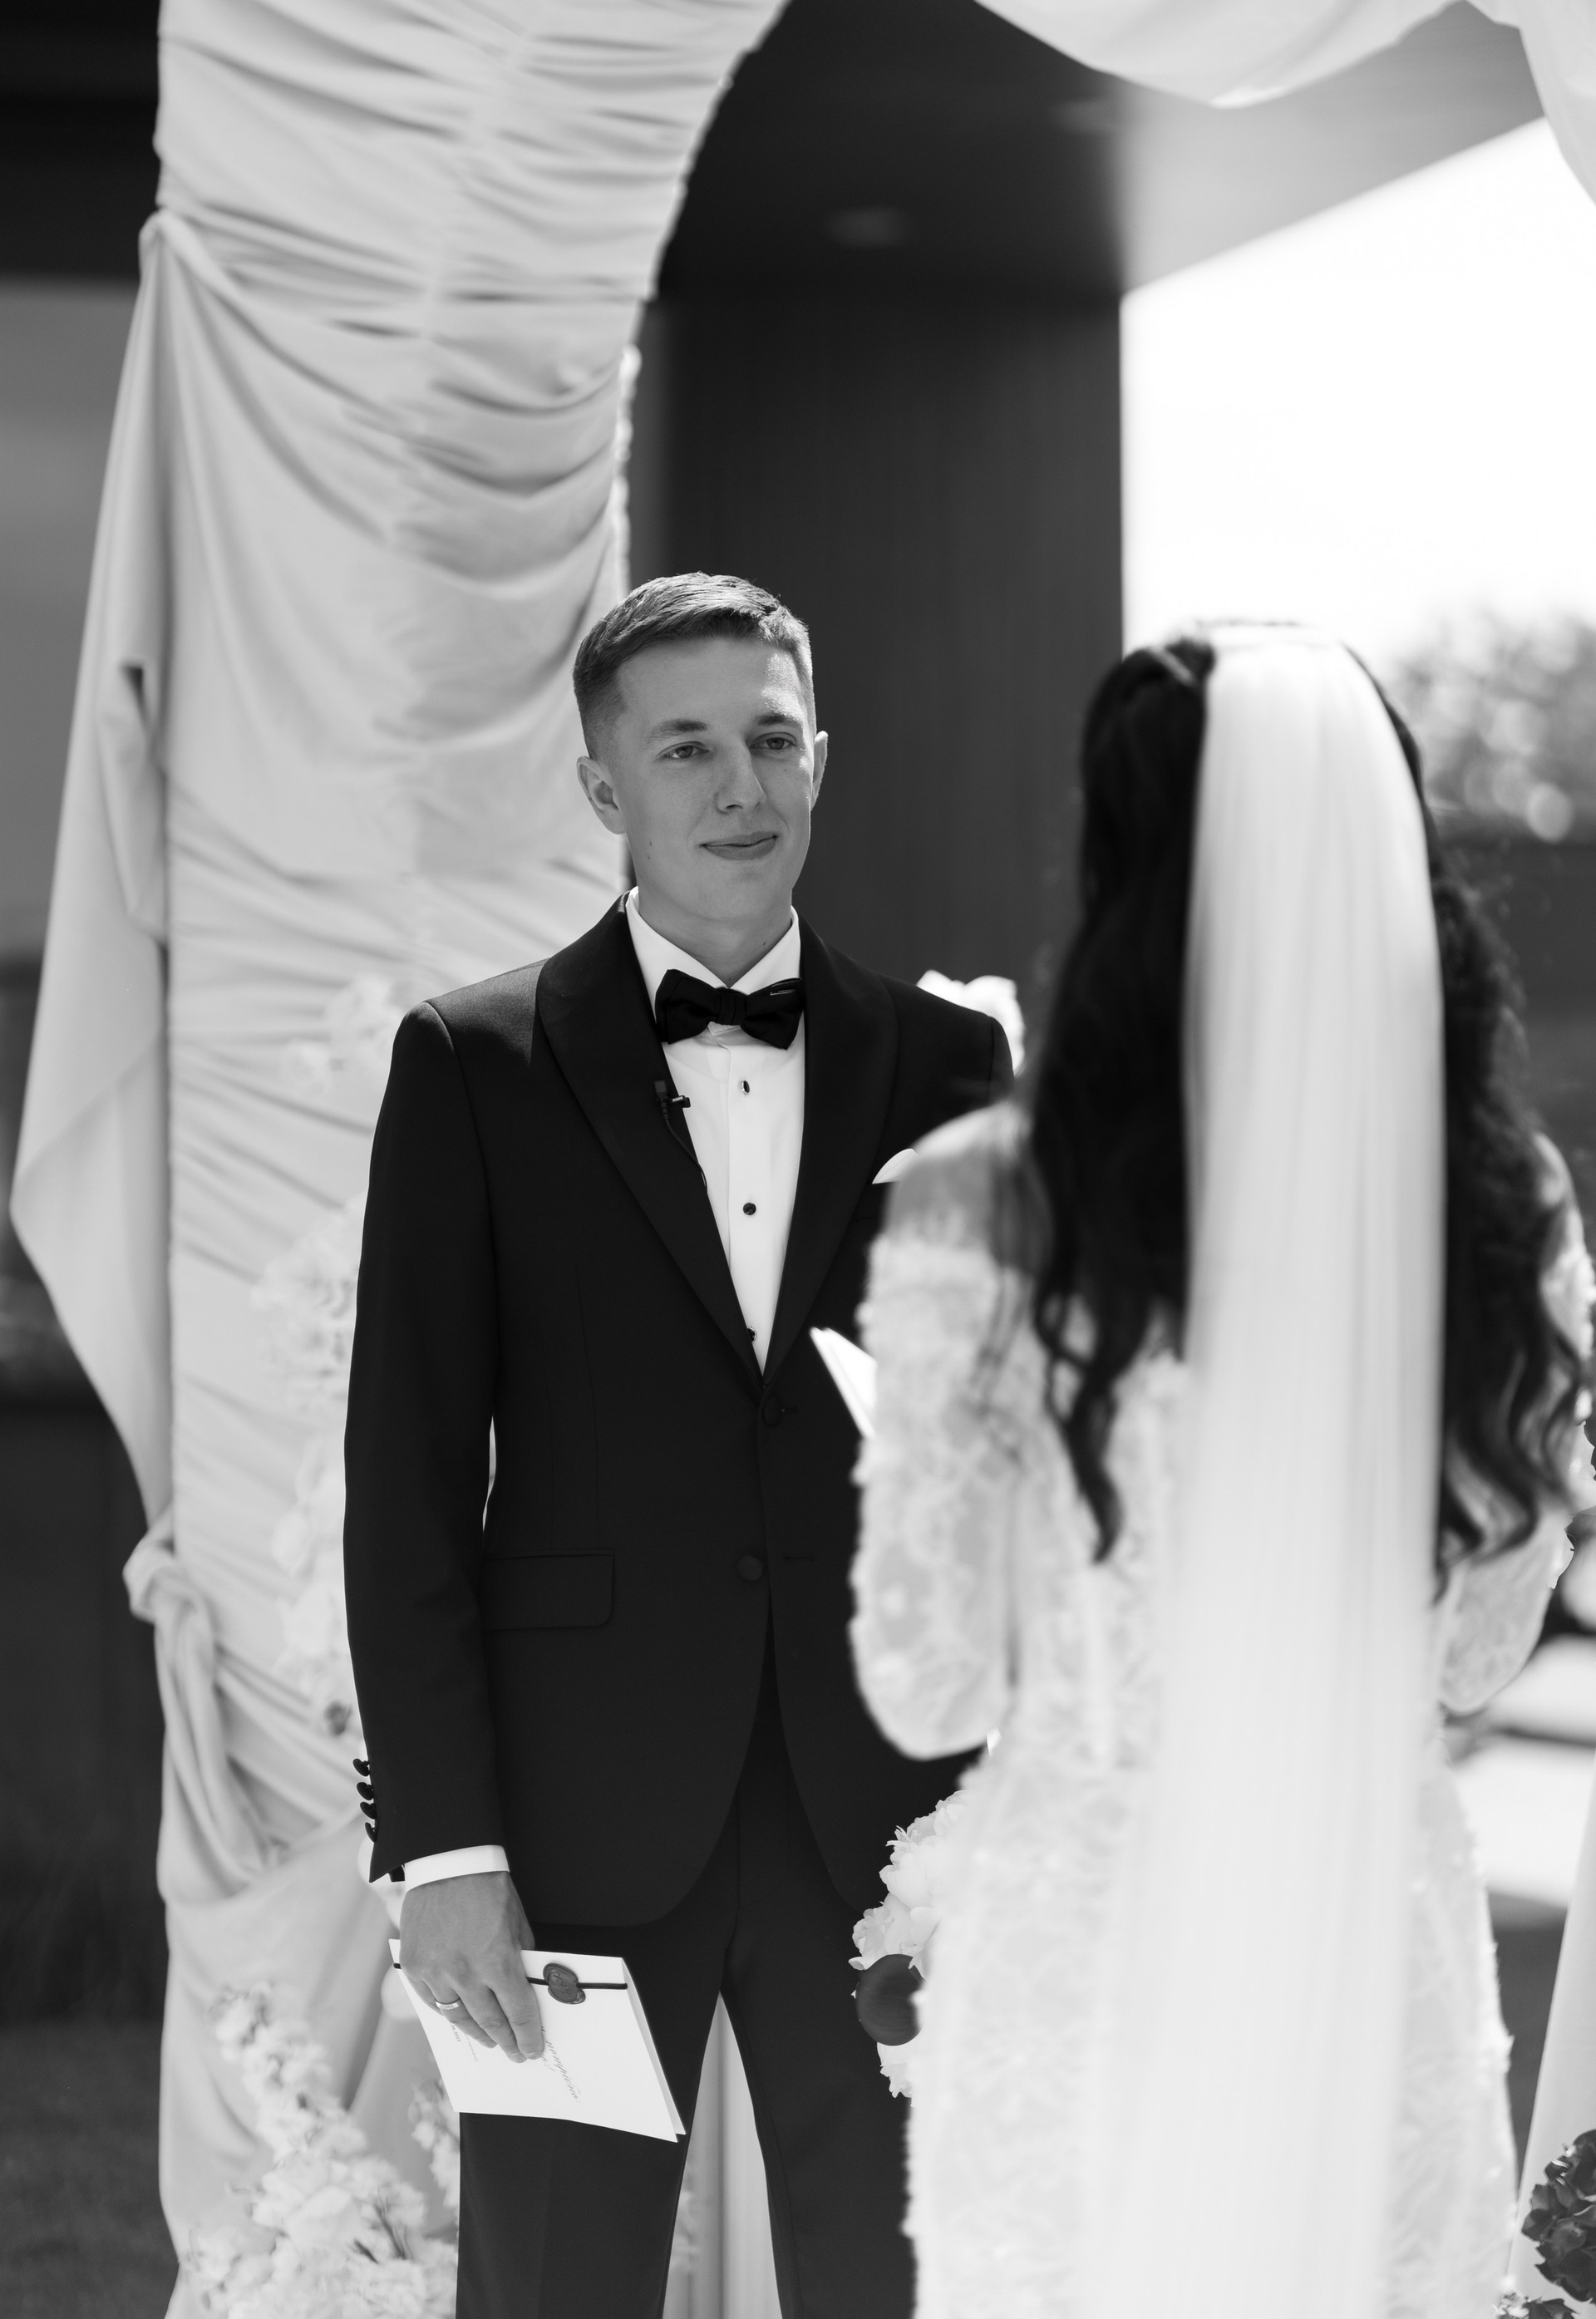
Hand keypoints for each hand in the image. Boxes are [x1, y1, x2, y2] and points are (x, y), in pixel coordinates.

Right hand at [400, 1870, 543, 2059]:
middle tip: (515, 2052)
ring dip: (477, 2033)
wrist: (448, 1861)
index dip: (528, 2034)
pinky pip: (432, 2002)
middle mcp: (465, 1972)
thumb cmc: (489, 1887)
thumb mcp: (518, 1924)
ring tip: (489, 2040)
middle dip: (506, 2040)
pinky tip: (459, 2017)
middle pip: (489, 2021)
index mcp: (497, 1960)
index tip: (533, 2048)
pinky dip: (447, 2012)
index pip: (518, 2011)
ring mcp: (435, 1971)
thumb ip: (522, 1960)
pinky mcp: (414, 1966)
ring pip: (458, 2018)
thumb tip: (529, 1992)